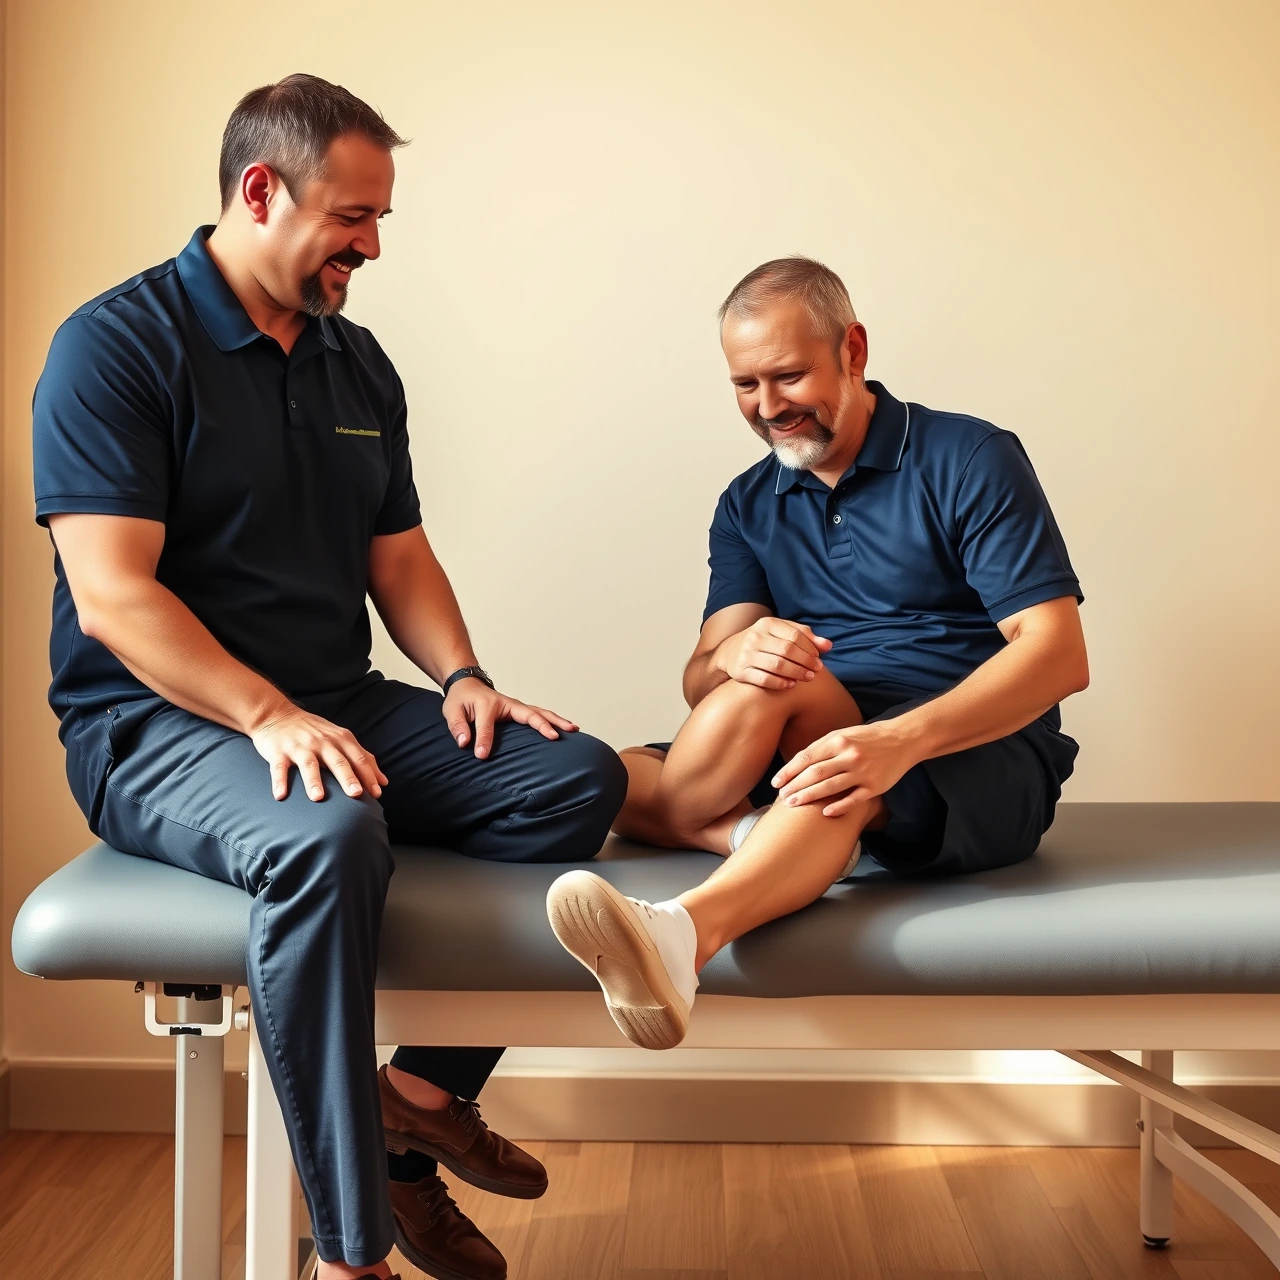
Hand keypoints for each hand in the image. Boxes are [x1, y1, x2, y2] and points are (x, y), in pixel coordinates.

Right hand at [250, 708, 387, 801]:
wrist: (276, 714)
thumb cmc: (313, 730)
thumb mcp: (340, 738)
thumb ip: (362, 757)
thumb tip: (383, 781)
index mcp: (339, 739)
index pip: (358, 758)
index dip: (369, 775)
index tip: (377, 794)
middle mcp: (321, 742)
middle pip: (337, 761)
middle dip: (348, 777)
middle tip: (356, 794)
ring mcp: (299, 746)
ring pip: (309, 764)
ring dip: (314, 781)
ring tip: (318, 798)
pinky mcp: (278, 751)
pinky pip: (279, 768)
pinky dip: (279, 781)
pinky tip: (280, 796)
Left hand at [444, 679, 578, 759]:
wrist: (467, 685)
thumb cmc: (461, 699)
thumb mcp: (452, 711)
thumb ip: (458, 727)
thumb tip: (465, 744)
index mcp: (488, 704)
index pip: (488, 725)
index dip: (485, 741)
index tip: (482, 756)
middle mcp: (508, 703)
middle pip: (529, 713)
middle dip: (544, 725)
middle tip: (556, 737)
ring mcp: (517, 707)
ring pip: (540, 713)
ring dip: (557, 721)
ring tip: (574, 729)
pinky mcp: (521, 711)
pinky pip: (539, 715)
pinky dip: (553, 721)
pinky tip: (567, 728)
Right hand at [714, 617, 832, 689]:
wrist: (729, 653)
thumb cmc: (763, 641)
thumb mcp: (780, 632)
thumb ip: (804, 636)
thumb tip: (828, 646)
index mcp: (767, 624)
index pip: (795, 635)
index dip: (810, 648)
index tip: (819, 657)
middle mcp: (755, 637)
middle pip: (787, 650)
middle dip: (806, 661)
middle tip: (817, 670)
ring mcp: (746, 655)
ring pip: (777, 665)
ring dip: (796, 673)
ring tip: (808, 677)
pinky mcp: (741, 672)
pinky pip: (764, 679)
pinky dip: (780, 683)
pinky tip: (791, 685)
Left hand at [772, 720, 919, 815]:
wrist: (903, 739)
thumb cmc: (868, 738)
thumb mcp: (843, 734)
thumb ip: (822, 747)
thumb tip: (796, 763)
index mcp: (838, 740)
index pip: (806, 757)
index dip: (788, 771)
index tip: (775, 783)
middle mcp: (849, 755)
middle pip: (815, 773)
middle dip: (795, 786)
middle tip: (781, 797)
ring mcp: (863, 771)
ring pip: (830, 787)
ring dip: (809, 796)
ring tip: (793, 804)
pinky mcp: (875, 786)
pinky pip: (853, 799)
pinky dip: (838, 807)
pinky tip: (824, 813)